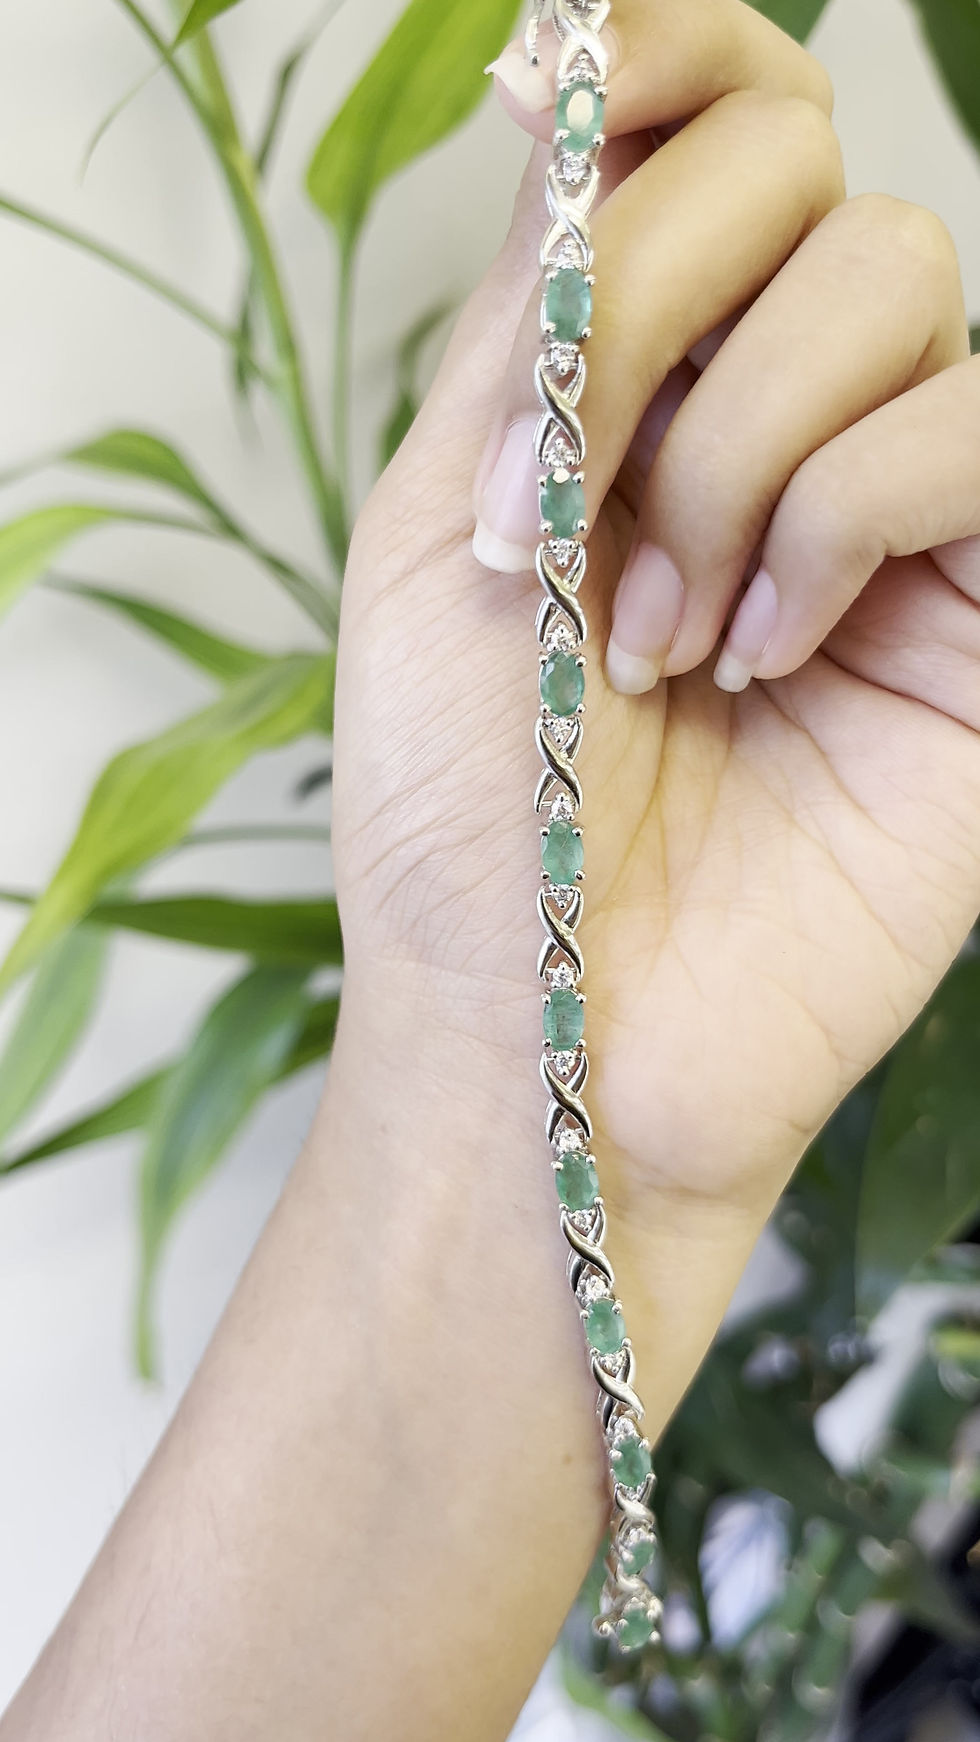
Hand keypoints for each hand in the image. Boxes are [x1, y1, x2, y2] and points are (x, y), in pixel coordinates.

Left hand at [333, 0, 979, 1317]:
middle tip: (564, 510)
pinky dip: (833, 519)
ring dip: (734, 453)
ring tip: (662, 638)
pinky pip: (965, 430)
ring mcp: (898, 510)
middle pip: (799, 164)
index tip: (574, 79)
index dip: (661, 62)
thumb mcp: (439, 540)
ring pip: (890, 278)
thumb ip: (528, 329)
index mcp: (639, 387)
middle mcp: (777, 417)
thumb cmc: (469, 813)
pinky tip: (764, 656)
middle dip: (656, 300)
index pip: (706, 126)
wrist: (552, 1025)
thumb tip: (577, 109)